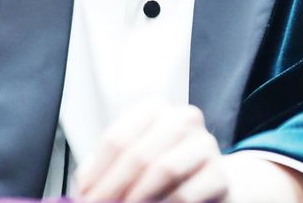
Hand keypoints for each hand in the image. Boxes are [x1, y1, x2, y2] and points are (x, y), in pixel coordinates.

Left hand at [73, 98, 229, 202]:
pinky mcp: (219, 173)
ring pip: (164, 169)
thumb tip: (83, 188)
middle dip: (113, 188)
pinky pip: (186, 194)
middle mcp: (181, 118)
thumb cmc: (162, 169)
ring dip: (138, 197)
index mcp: (153, 109)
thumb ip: (104, 168)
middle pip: (138, 153)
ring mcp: (203, 143)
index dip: (97, 172)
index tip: (85, 196)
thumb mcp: (131, 160)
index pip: (117, 138)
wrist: (208, 183)